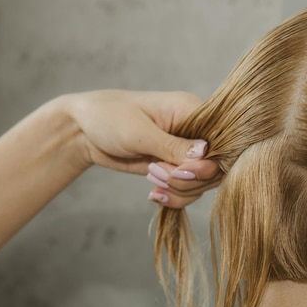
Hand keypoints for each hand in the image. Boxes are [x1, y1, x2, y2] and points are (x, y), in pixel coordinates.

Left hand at [60, 89, 221, 206]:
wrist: (84, 129)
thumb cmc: (110, 117)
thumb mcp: (139, 132)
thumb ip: (173, 146)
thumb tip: (205, 155)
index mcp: (193, 110)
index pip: (221, 142)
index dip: (207, 164)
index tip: (179, 171)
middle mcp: (197, 130)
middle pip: (215, 167)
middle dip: (188, 180)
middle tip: (157, 175)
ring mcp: (187, 151)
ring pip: (203, 182)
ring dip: (179, 189)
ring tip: (153, 181)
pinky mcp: (176, 167)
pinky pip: (189, 189)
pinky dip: (174, 196)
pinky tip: (155, 194)